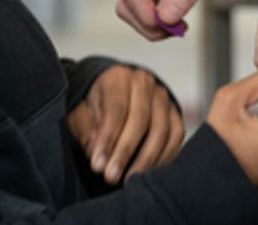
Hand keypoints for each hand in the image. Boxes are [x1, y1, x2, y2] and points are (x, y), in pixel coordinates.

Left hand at [66, 65, 183, 184]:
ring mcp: (163, 97)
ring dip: (145, 159)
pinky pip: (176, 136)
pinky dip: (164, 157)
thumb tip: (101, 159)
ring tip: (128, 180)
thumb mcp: (81, 115)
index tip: (98, 165)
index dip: (107, 139)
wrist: (113, 95)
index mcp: (118, 78)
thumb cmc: (93, 107)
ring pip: (161, 130)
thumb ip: (89, 134)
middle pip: (141, 119)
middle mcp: (144, 82)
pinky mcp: (175, 112)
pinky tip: (147, 172)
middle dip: (125, 152)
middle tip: (111, 176)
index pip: (116, 109)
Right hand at [117, 0, 256, 38]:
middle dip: (146, 23)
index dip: (146, 18)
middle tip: (176, 30)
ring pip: (137, 3)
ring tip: (180, 25)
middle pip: (127, 3)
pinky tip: (181, 13)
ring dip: (153, 20)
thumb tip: (165, 19)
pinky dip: (162, 11)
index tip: (171, 27)